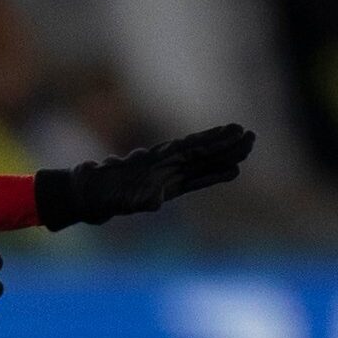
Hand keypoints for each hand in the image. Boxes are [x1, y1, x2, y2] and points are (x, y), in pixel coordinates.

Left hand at [35, 123, 254, 228]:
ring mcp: (167, 172)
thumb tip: (154, 202)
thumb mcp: (116, 198)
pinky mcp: (167, 184)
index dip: (214, 144)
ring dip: (224, 155)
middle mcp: (166, 164)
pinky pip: (196, 177)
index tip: (235, 135)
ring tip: (247, 146)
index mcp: (157, 163)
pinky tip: (231, 171)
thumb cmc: (100, 195)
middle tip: (251, 136)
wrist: (86, 195)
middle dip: (226, 144)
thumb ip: (136, 199)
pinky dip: (214, 173)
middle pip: (202, 150)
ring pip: (202, 161)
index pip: (192, 151)